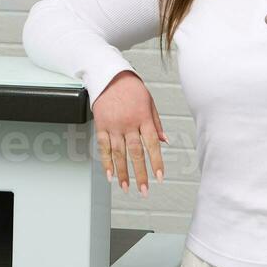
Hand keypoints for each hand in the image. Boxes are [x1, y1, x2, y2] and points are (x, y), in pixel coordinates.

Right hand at [91, 70, 167, 196]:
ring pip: (118, 153)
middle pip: (135, 153)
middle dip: (140, 174)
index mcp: (143, 118)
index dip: (157, 162)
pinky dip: (106, 162)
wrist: (109, 75)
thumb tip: (165, 142)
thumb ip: (157, 123)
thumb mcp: (150, 102)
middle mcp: (128, 123)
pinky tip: (109, 174)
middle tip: (144, 190)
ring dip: (123, 173)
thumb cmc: (131, 88)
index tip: (160, 177)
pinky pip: (103, 147)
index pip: (152, 144)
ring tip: (126, 187)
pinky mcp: (101, 125)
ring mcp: (113, 125)